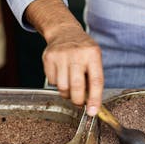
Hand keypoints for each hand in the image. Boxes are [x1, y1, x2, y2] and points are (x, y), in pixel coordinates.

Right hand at [25, 0, 103, 115]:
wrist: (64, 32)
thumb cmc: (83, 50)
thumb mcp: (94, 58)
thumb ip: (93, 78)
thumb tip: (92, 103)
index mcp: (93, 54)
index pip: (96, 80)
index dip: (94, 98)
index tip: (92, 112)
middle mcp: (77, 54)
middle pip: (77, 86)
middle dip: (78, 101)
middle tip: (79, 104)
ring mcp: (61, 55)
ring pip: (63, 87)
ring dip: (67, 93)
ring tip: (70, 87)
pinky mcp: (48, 58)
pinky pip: (52, 82)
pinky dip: (57, 84)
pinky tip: (61, 74)